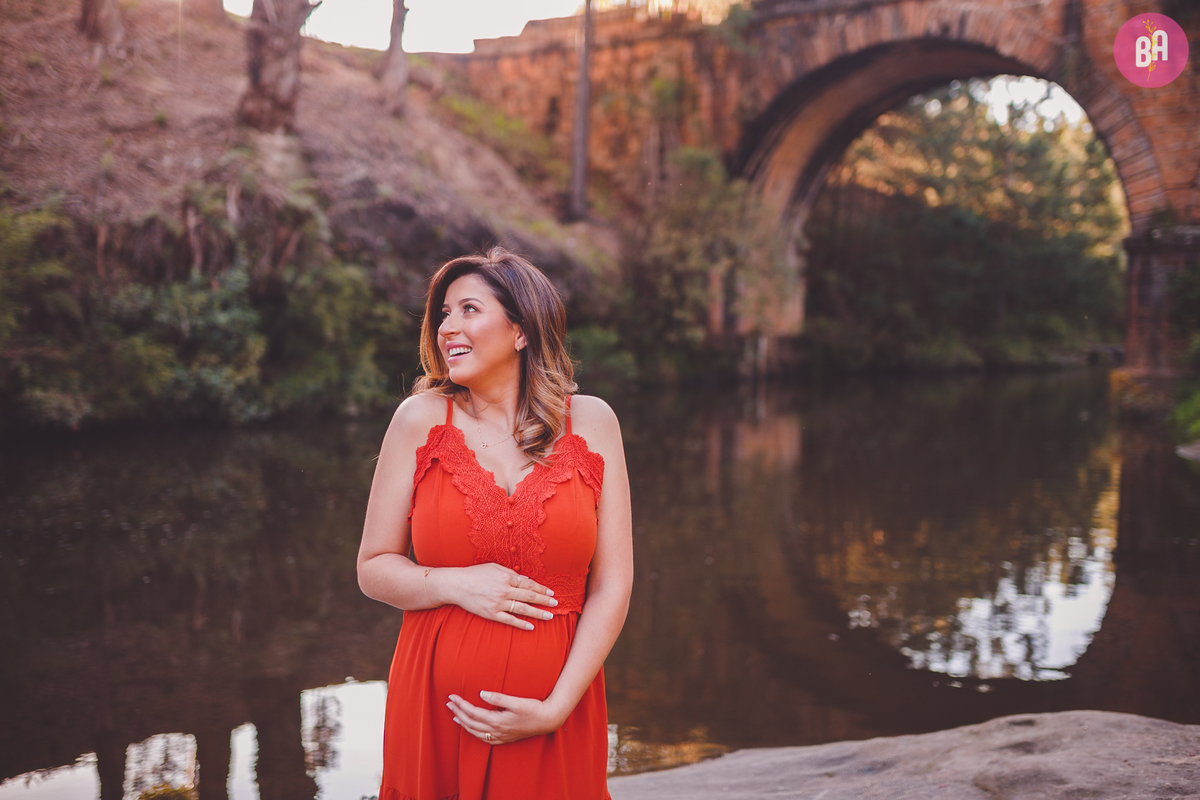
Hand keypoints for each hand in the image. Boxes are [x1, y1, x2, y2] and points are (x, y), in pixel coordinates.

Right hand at [443, 563, 556, 629]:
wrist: (457, 585)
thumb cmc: (476, 574)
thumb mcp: (494, 567)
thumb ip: (511, 573)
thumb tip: (526, 580)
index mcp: (506, 576)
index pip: (529, 583)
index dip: (542, 588)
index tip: (551, 592)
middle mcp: (504, 590)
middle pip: (530, 596)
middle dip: (545, 600)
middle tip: (556, 603)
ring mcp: (498, 602)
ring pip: (523, 608)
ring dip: (538, 613)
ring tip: (550, 616)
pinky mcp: (492, 613)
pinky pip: (510, 620)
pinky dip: (521, 623)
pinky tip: (531, 626)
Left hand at [447, 690, 565, 744]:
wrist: (547, 720)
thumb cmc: (533, 709)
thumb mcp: (516, 701)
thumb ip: (498, 698)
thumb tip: (481, 693)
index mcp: (497, 721)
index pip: (473, 712)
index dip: (461, 704)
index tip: (452, 696)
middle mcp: (496, 731)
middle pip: (471, 723)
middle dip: (458, 712)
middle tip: (448, 703)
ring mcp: (500, 737)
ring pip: (475, 732)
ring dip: (463, 724)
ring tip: (455, 716)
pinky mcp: (504, 739)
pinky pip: (484, 739)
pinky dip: (474, 733)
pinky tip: (472, 729)